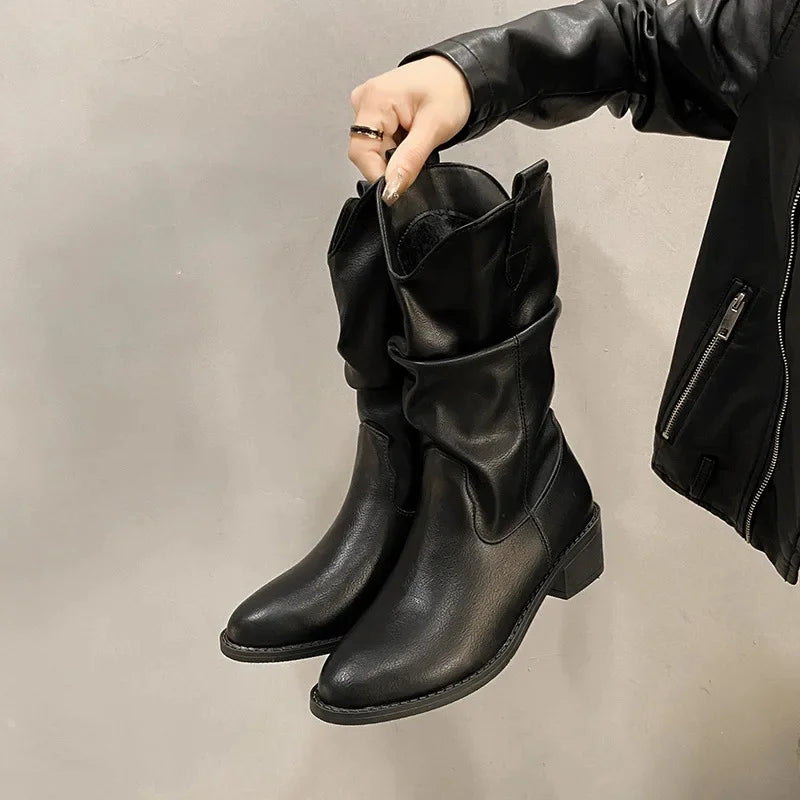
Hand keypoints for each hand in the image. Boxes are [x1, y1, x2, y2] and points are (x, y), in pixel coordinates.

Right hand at [348, 55, 471, 205]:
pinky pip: (379, 143)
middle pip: (366, 152)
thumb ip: (409, 161)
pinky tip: (409, 137)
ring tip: (415, 140)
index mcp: (374, 99)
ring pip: (373, 150)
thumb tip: (391, 187)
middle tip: (417, 152)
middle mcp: (365, 100)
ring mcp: (369, 106)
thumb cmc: (450, 90)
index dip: (378, 174)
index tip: (397, 187)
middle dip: (390, 163)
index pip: (361, 152)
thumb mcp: (433, 129)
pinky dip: (395, 148)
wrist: (461, 76)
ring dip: (394, 156)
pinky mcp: (375, 113)